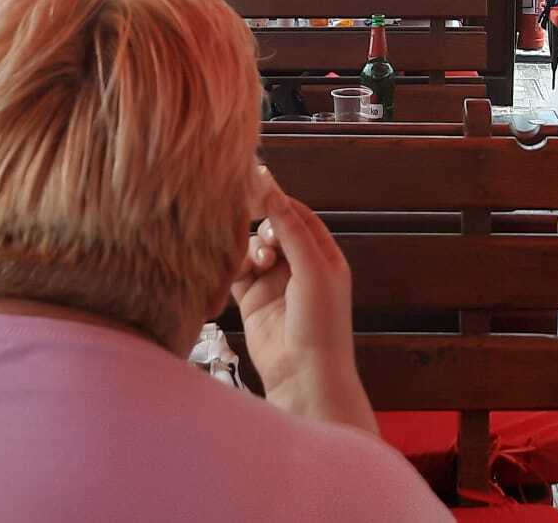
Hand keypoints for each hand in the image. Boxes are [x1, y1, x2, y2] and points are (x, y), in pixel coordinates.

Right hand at [231, 168, 375, 435]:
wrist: (303, 376)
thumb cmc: (321, 324)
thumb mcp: (313, 270)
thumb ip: (292, 231)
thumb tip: (274, 193)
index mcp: (323, 257)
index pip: (301, 217)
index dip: (282, 200)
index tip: (259, 182)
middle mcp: (299, 267)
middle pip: (275, 229)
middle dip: (265, 224)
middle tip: (259, 225)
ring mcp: (274, 284)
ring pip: (254, 248)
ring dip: (252, 247)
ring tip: (260, 263)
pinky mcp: (251, 300)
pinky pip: (237, 270)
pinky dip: (234, 264)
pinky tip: (237, 268)